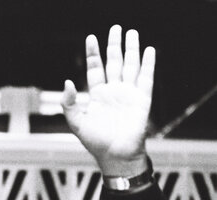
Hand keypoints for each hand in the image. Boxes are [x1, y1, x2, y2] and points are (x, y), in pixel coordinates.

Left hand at [62, 25, 154, 176]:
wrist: (115, 155)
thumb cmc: (95, 142)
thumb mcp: (76, 122)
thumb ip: (69, 103)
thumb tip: (67, 81)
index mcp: (97, 95)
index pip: (95, 68)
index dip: (93, 54)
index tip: (91, 38)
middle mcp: (113, 91)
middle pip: (114, 62)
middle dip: (114, 45)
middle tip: (115, 28)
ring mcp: (128, 93)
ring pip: (130, 66)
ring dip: (131, 49)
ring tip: (132, 32)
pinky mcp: (142, 99)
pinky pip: (146, 78)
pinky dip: (148, 64)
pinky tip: (149, 50)